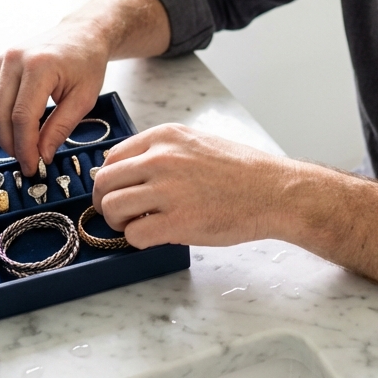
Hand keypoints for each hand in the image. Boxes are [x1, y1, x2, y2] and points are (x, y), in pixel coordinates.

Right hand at [0, 0, 170, 176]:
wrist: (82, 34)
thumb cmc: (87, 63)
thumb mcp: (84, 98)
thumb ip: (61, 127)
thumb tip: (42, 155)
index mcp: (40, 66)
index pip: (22, 117)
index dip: (25, 147)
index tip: (32, 166)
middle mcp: (14, 59)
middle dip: (10, 144)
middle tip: (26, 161)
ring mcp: (2, 59)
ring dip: (0, 135)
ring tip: (21, 148)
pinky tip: (14, 130)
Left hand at [91, 124, 293, 247]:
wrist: (273, 192)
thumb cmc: (241, 171)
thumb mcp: (197, 142)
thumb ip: (162, 151)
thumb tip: (128, 167)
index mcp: (165, 137)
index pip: (112, 157)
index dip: (110, 180)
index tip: (115, 191)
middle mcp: (161, 159)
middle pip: (105, 182)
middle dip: (105, 202)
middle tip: (118, 214)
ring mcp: (168, 190)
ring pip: (112, 208)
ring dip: (118, 222)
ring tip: (136, 226)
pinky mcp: (177, 222)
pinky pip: (133, 234)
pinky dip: (136, 240)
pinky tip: (154, 236)